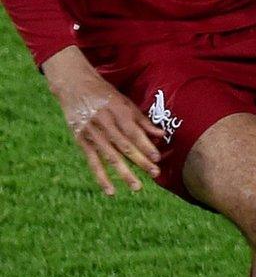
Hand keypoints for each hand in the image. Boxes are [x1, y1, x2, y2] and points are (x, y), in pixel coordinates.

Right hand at [41, 46, 163, 194]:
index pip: (134, 133)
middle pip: (125, 146)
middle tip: (155, 173)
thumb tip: (161, 135)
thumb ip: (142, 120)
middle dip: (141, 161)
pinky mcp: (81, 141)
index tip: (157, 158)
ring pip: (110, 157)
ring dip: (124, 173)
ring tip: (137, 187)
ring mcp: (92, 134)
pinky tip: (111, 190)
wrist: (74, 86)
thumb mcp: (125, 102)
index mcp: (118, 112)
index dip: (146, 146)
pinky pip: (93, 163)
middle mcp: (105, 124)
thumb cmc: (105, 95)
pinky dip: (101, 177)